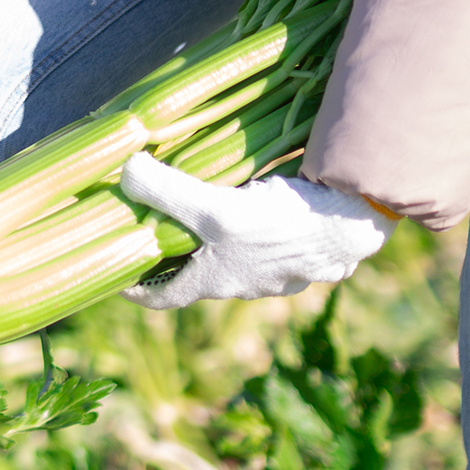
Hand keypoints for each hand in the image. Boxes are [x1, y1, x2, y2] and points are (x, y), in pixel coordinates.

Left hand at [116, 154, 393, 307]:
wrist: (352, 223)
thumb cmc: (278, 225)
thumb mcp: (211, 207)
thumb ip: (164, 191)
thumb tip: (123, 172)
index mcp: (217, 282)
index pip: (165, 298)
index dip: (137, 288)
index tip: (116, 277)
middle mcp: (247, 285)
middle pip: (201, 274)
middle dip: (178, 253)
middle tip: (158, 225)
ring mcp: (280, 272)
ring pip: (238, 257)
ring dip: (220, 239)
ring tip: (206, 207)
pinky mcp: (306, 252)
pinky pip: (272, 243)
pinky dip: (257, 227)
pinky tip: (259, 199)